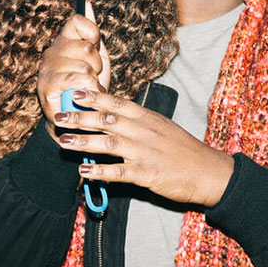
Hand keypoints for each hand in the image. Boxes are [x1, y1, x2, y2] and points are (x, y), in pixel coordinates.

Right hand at [36, 2, 111, 140]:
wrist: (77, 118)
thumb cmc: (86, 86)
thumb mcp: (94, 56)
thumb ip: (90, 30)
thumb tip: (86, 1)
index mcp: (62, 41)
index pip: (77, 22)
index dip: (92, 34)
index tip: (94, 46)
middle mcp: (51, 52)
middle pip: (86, 47)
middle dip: (97, 65)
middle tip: (92, 76)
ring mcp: (47, 70)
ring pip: (85, 66)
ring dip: (94, 81)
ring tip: (88, 88)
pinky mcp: (47, 88)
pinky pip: (78, 80)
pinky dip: (89, 90)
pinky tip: (86, 96)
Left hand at [55, 90, 235, 207]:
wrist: (209, 172)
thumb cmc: (183, 150)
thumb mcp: (162, 127)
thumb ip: (138, 121)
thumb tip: (113, 114)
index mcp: (148, 118)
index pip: (117, 102)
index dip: (94, 97)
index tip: (74, 92)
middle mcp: (144, 131)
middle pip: (107, 120)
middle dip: (80, 117)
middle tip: (59, 115)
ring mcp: (145, 152)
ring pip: (109, 143)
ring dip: (84, 141)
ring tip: (63, 141)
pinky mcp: (147, 174)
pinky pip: (119, 172)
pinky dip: (100, 171)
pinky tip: (84, 171)